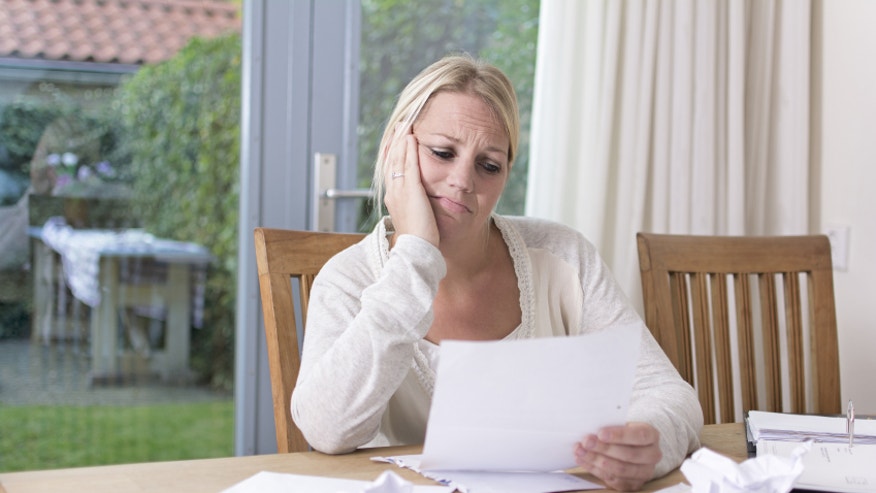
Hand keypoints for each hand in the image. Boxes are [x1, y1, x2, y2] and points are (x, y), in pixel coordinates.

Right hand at [383, 128, 439, 246]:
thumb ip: (415, 206)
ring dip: (401, 141)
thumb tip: (420, 202)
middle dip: (395, 142)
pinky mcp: (411, 191)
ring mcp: (400, 191)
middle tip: (399, 126)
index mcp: (393, 198)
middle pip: (391, 161)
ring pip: (398, 160)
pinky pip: (409, 165)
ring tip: (404, 125)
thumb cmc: (419, 240)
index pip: (391, 170)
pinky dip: (409, 150)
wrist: (416, 250)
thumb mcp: (415, 218)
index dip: (393, 153)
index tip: (397, 140)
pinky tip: (412, 138)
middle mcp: (393, 192)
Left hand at [574, 422, 661, 491]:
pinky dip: (594, 469)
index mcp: (651, 435)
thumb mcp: (621, 423)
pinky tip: (583, 459)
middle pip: (628, 455)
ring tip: (580, 450)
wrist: (630, 445)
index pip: (639, 436)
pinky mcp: (632, 484)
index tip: (600, 433)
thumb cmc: (623, 431)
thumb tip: (590, 427)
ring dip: (596, 460)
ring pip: (620, 469)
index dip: (619, 435)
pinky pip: (612, 479)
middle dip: (604, 448)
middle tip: (586, 442)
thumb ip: (610, 424)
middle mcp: (652, 455)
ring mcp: (644, 472)